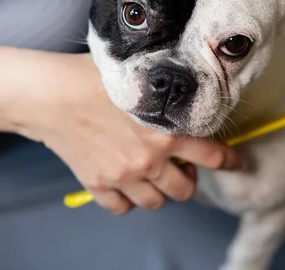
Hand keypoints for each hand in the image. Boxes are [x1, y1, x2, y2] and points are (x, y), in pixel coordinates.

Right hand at [0, 45, 241, 214]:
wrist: (50, 95)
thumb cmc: (90, 77)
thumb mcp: (137, 76)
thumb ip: (165, 90)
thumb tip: (187, 86)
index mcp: (165, 131)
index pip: (212, 154)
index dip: (228, 160)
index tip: (235, 162)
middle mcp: (149, 160)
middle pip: (185, 189)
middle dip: (187, 180)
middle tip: (179, 167)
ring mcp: (123, 176)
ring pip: (156, 203)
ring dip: (158, 192)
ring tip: (151, 175)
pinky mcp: (98, 185)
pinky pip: (122, 208)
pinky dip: (126, 199)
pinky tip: (123, 182)